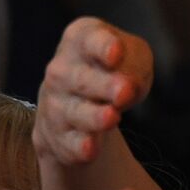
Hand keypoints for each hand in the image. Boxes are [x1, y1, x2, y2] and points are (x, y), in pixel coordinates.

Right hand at [35, 17, 153, 164]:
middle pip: (80, 78)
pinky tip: (90, 149)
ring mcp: (55, 103)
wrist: (83, 99)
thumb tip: (129, 86)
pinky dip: (78, 147)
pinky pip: (66, 142)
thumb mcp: (133, 56)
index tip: (116, 53)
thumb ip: (134, 64)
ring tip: (112, 117)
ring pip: (73, 112)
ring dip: (92, 116)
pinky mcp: (56, 135)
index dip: (103, 46)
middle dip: (103, 86)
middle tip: (124, 91)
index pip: (90, 40)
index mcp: (80, 39)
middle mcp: (60, 70)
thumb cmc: (113, 68)